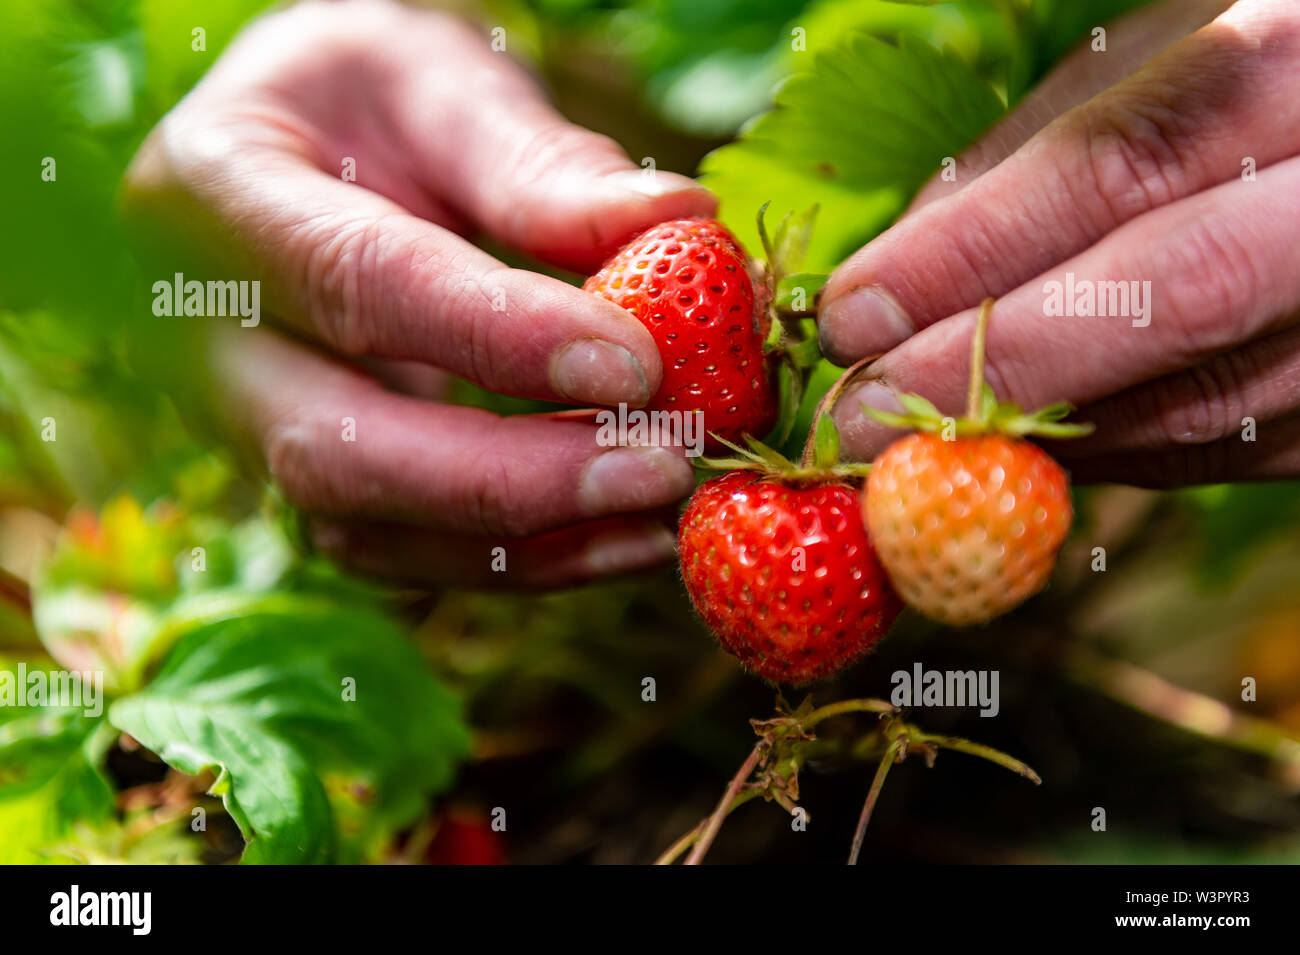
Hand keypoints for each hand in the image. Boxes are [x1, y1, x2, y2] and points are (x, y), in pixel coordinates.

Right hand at [122, 0, 714, 587]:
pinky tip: (627, 535)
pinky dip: (525, 559)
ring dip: (530, 544)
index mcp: (215, 192)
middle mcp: (207, 337)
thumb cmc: (368, 99)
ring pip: (373, 532)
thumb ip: (541, 164)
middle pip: (336, 451)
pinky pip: (410, 549)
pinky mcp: (320, 479)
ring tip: (667, 515)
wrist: (298, 149)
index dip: (496, 336)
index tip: (636, 365)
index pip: (354, 281)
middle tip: (664, 469)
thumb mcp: (444, 84)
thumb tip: (681, 220)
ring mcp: (252, 427)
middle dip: (511, 480)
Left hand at [821, 0, 1299, 486]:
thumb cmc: (1268, 85)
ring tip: (916, 444)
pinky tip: (1022, 446)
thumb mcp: (1165, 53)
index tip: (852, 316)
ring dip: (1035, 431)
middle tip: (859, 417)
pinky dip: (1111, 453)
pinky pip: (1233, 447)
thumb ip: (1047, 145)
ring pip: (1205, 402)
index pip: (1121, 165)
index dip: (968, 253)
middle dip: (988, 364)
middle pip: (1172, 297)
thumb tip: (904, 268)